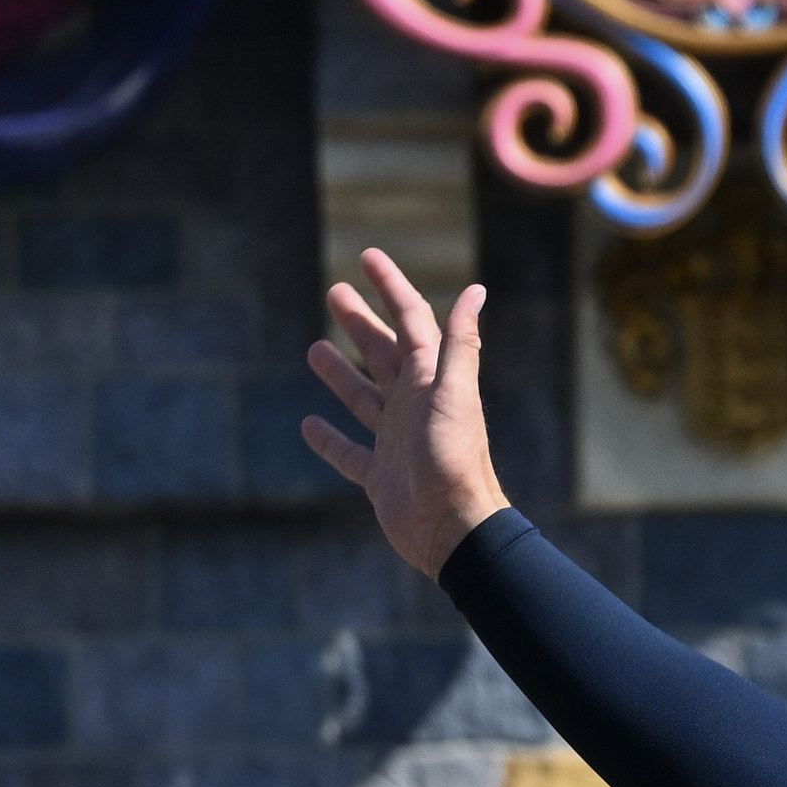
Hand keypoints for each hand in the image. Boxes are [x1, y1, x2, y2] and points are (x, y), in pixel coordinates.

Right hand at [302, 249, 510, 578]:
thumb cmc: (454, 459)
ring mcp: (395, 441)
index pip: (410, 321)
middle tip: (335, 292)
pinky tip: (308, 425)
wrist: (454, 530)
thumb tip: (477, 290)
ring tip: (315, 349)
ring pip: (362, 398)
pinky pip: (348, 453)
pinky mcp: (379, 476)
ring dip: (340, 373)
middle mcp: (413, 406)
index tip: (366, 256)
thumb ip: (460, 343)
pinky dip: (328, 439)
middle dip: (360, 322)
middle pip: (382, 353)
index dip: (391, 287)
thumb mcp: (455, 394)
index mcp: (431, 381)